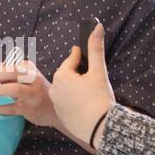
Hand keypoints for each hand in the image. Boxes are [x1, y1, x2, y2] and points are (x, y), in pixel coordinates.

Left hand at [0, 59, 58, 125]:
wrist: (53, 108)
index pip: (5, 66)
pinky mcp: (30, 108)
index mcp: (28, 67)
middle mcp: (32, 78)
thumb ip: (6, 77)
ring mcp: (32, 93)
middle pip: (11, 73)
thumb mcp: (23, 79)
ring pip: (14, 89)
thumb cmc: (34, 92)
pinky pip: (12, 108)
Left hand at [51, 23, 115, 147]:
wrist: (100, 128)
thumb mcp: (99, 71)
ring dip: (76, 87)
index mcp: (62, 75)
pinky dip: (74, 101)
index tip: (82, 53)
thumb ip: (96, 48)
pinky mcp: (61, 115)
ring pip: (67, 89)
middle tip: (91, 76)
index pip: (72, 59)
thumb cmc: (100, 98)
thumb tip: (97, 26)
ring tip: (89, 91)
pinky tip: (86, 104)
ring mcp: (56, 103)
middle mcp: (55, 88)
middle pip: (68, 74)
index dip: (80, 56)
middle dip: (78, 74)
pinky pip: (67, 103)